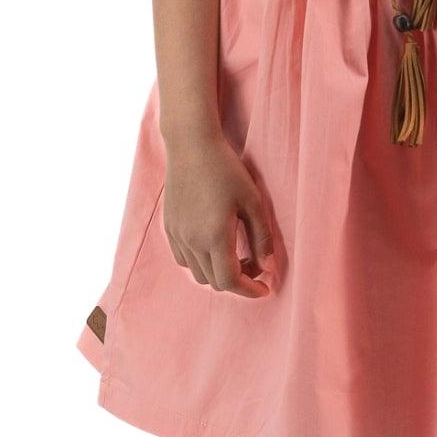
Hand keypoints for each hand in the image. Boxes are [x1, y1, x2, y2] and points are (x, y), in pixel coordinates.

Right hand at [161, 133, 276, 296]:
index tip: (264, 289)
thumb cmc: (227, 169)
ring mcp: (177, 235)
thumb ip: (262, 237)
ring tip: (236, 255)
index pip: (230, 281)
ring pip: (197, 273)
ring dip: (218, 273)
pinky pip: (184, 259)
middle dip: (238, 281)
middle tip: (255, 265)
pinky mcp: (169, 227)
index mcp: (214, 236)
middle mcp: (192, 241)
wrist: (191, 145)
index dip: (249, 290)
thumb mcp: (253, 201)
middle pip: (214, 282)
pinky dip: (201, 262)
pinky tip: (214, 245)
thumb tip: (267, 267)